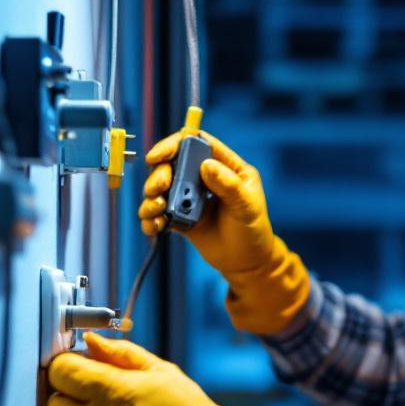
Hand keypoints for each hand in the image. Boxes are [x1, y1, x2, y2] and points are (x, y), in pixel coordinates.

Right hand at [138, 130, 274, 275]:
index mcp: (224, 166)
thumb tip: (206, 165)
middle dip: (159, 175)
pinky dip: (151, 219)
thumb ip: (228, 184)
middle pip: (172, 164)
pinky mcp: (179, 218)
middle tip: (158, 189)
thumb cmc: (253, 229)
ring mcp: (189, 197)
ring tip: (157, 210)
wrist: (246, 262)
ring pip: (160, 189)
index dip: (174, 144)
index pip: (196, 143)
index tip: (158, 156)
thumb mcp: (247, 204)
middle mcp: (203, 178)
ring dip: (151, 198)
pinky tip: (155, 227)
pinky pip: (158, 214)